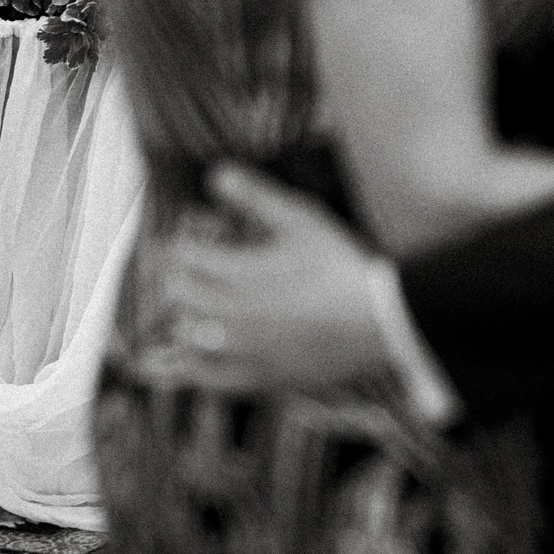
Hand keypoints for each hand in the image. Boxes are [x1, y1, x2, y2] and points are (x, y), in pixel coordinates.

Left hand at [143, 164, 392, 394]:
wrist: (378, 319)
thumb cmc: (341, 266)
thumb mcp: (301, 220)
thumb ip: (256, 197)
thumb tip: (217, 174)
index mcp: (239, 271)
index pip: (186, 255)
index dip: (182, 243)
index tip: (186, 239)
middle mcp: (231, 312)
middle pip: (179, 294)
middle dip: (175, 277)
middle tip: (181, 270)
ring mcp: (243, 348)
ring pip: (187, 336)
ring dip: (182, 318)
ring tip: (189, 310)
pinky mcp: (259, 376)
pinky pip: (210, 379)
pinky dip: (194, 368)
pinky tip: (189, 363)